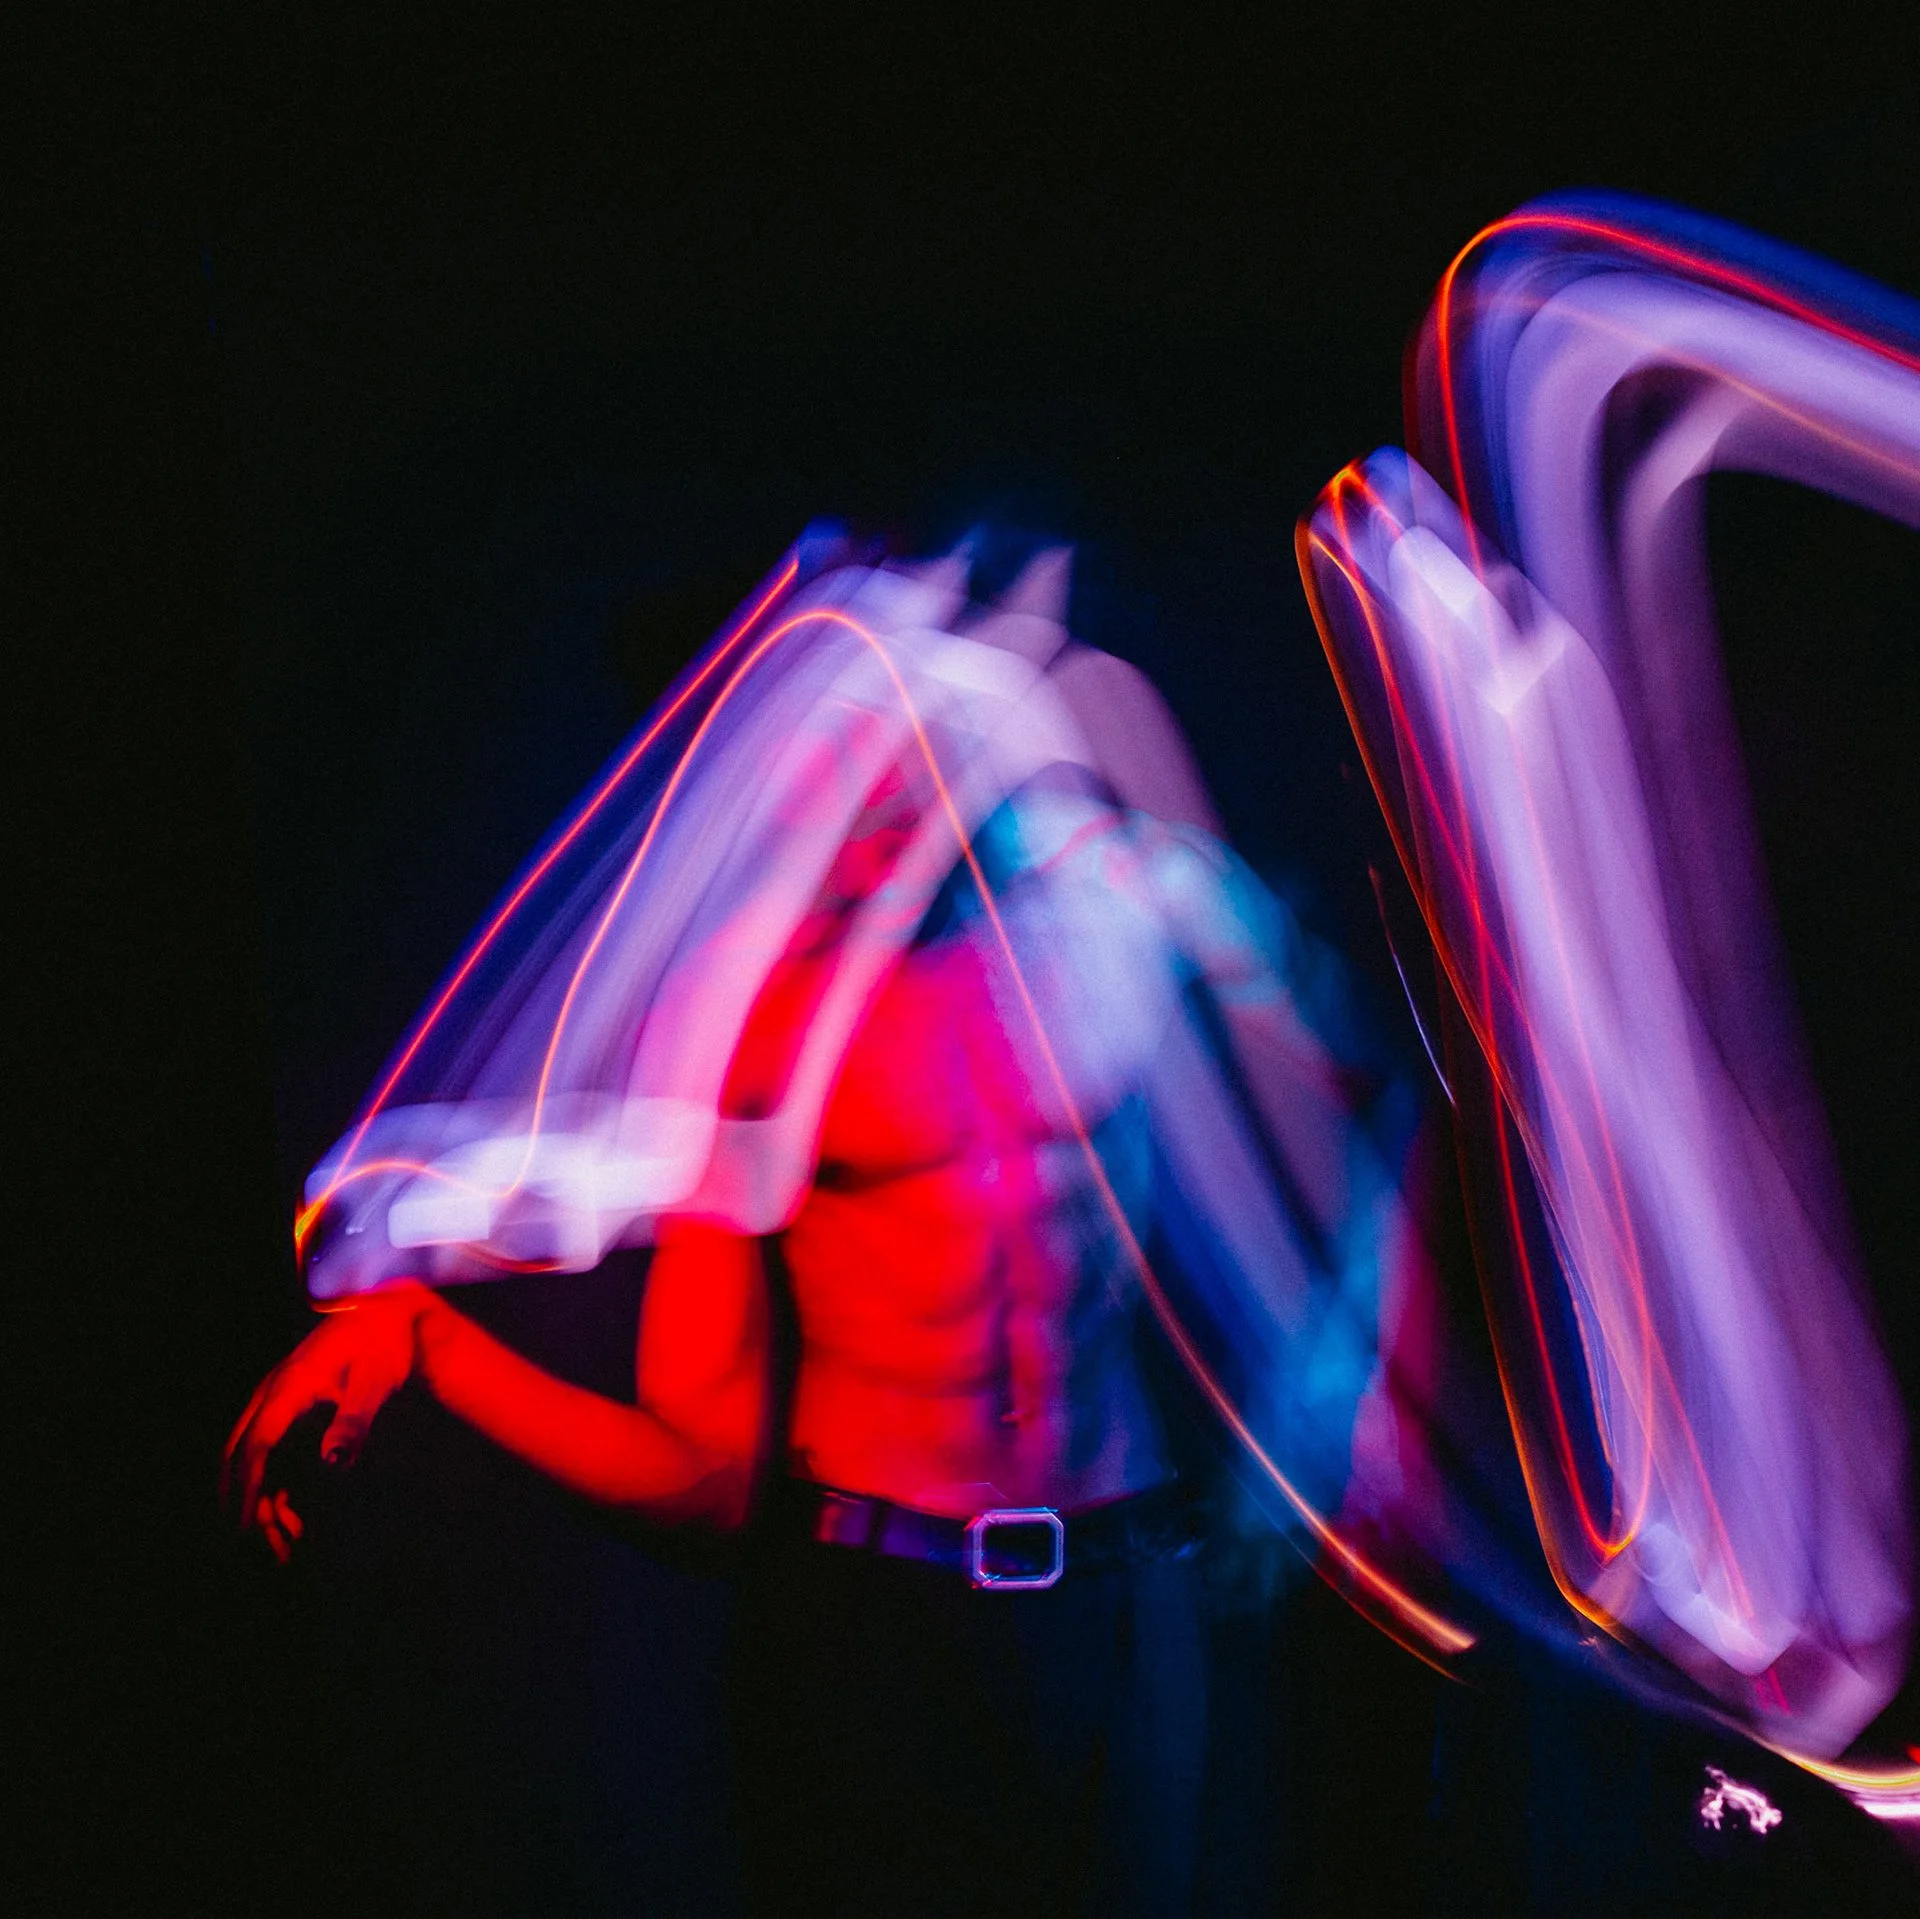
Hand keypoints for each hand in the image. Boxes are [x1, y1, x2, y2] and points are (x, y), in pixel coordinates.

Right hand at [222, 1282, 430, 1560]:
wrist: (388, 1316)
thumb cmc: (384, 1345)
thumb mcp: (376, 1381)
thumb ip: (354, 1422)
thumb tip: (332, 1464)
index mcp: (289, 1386)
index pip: (257, 1444)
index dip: (249, 1487)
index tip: (246, 1528)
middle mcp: (272, 1394)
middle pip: (240, 1455)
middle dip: (244, 1504)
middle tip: (262, 1549)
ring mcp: (276, 1402)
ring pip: (251, 1460)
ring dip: (261, 1502)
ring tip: (284, 1548)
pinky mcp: (287, 1412)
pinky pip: (269, 1456)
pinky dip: (275, 1490)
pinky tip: (296, 1523)